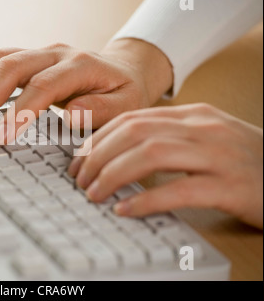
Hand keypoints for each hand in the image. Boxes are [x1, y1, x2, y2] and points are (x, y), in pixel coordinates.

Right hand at [0, 39, 172, 142]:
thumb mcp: (126, 105)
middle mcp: (54, 53)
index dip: (18, 112)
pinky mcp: (27, 58)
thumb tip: (72, 114)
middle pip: (10, 66)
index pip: (42, 87)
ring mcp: (38, 53)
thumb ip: (102, 110)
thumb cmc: (124, 92)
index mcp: (80, 65)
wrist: (123, 70)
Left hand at [68, 103, 263, 228]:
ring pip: (151, 154)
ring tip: (94, 194)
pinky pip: (179, 189)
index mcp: (193, 115)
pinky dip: (146, 200)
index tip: (80, 160)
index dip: (99, 140)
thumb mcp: (204, 140)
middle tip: (80, 180)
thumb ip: (166, 140)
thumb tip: (119, 155)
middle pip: (135, 133)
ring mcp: (218, 154)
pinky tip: (125, 210)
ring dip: (113, 175)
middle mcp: (203, 128)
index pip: (132, 119)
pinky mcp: (230, 185)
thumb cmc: (244, 162)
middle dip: (98, 157)